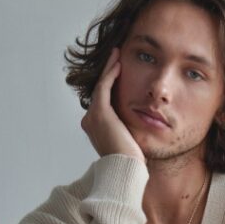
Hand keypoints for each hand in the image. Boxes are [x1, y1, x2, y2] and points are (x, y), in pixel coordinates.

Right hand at [80, 47, 145, 162]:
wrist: (126, 169)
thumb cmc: (130, 162)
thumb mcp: (127, 142)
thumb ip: (125, 130)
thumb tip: (135, 126)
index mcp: (94, 128)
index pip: (102, 100)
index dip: (109, 84)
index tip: (118, 71)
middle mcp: (89, 121)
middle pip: (99, 90)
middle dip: (107, 72)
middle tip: (116, 56)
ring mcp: (93, 116)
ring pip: (101, 86)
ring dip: (109, 68)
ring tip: (117, 54)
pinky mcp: (100, 113)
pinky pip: (104, 87)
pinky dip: (110, 74)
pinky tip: (118, 64)